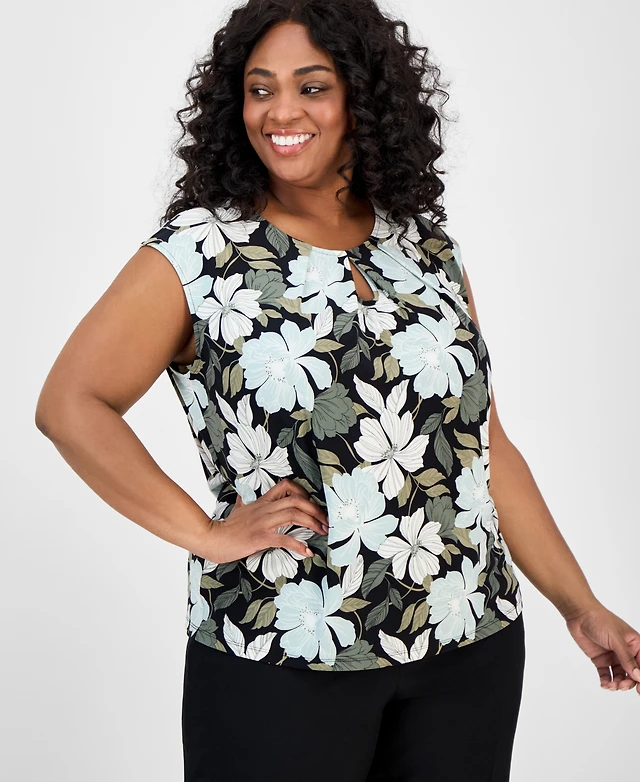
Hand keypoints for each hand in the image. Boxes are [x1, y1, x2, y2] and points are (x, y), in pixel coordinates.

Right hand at [204, 478, 328, 563]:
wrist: (212, 538)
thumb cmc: (226, 527)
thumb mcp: (237, 510)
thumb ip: (243, 504)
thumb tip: (242, 498)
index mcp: (262, 502)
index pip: (286, 486)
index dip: (304, 492)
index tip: (313, 504)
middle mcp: (265, 509)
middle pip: (297, 500)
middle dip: (315, 509)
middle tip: (325, 520)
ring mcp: (263, 523)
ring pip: (294, 515)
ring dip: (312, 523)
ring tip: (322, 532)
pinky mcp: (260, 537)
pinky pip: (284, 539)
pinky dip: (298, 545)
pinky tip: (307, 552)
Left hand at [564, 602, 639, 693]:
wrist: (579, 615)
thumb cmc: (600, 620)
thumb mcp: (616, 639)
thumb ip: (627, 659)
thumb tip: (638, 676)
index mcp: (635, 644)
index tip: (639, 688)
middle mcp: (626, 652)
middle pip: (632, 673)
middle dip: (628, 682)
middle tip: (621, 686)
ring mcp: (613, 656)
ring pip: (619, 676)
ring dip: (617, 683)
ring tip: (611, 685)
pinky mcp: (601, 660)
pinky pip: (606, 674)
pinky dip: (606, 681)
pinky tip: (605, 684)